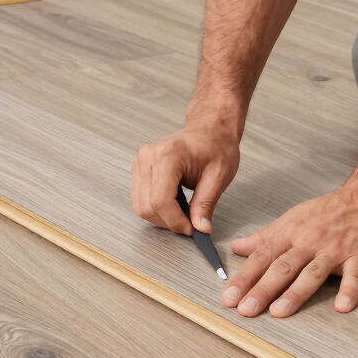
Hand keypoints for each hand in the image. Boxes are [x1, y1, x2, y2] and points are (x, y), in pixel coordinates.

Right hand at [131, 120, 239, 234]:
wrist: (210, 128)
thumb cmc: (216, 144)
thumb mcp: (218, 176)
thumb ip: (206, 204)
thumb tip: (200, 228)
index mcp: (168, 155)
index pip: (160, 201)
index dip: (175, 221)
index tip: (190, 229)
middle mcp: (148, 156)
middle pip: (146, 206)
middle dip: (168, 222)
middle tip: (189, 224)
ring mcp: (140, 161)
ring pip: (140, 205)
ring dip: (161, 217)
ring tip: (183, 212)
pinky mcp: (139, 167)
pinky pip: (140, 198)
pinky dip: (156, 208)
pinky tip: (174, 202)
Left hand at [221, 180, 357, 316]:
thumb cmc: (328, 211)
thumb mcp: (292, 218)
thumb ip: (264, 236)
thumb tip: (236, 247)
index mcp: (291, 232)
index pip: (262, 257)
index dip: (244, 277)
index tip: (229, 296)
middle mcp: (310, 241)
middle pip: (282, 267)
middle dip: (262, 289)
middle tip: (245, 309)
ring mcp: (335, 249)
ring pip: (312, 273)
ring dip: (295, 293)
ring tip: (279, 311)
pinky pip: (354, 276)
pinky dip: (349, 290)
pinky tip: (342, 307)